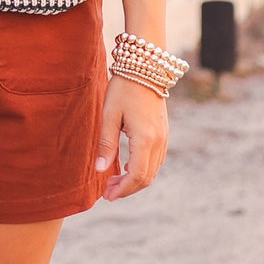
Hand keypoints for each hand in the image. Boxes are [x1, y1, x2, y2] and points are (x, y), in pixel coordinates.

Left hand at [94, 74, 167, 200]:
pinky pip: (155, 160)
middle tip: (106, 191)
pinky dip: (141, 169)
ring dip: (134, 180)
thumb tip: (100, 171)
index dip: (122, 190)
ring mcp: (164, 137)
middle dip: (127, 188)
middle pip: (146, 177)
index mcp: (145, 139)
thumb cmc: (124, 89)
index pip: (136, 176)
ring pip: (152, 170)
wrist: (145, 67)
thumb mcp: (109, 115)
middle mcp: (158, 141)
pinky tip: (125, 166)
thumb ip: (105, 144)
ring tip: (113, 180)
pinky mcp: (163, 133)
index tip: (107, 196)